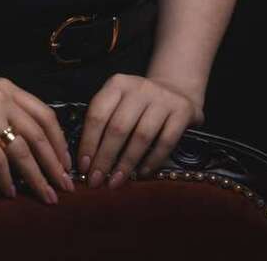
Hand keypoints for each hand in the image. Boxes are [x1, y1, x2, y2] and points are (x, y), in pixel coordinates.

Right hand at [0, 79, 76, 203]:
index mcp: (7, 88)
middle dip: (55, 164)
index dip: (60, 143)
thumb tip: (37, 149)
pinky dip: (7, 179)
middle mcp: (1, 95)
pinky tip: (11, 193)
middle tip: (66, 186)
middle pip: (40, 134)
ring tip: (46, 196)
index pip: (46, 115)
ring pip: (23, 150)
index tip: (67, 165)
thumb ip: (8, 117)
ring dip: (38, 177)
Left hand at [76, 73, 203, 188]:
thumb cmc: (139, 104)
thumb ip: (104, 124)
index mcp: (117, 84)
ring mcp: (163, 98)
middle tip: (96, 181)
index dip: (89, 143)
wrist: (176, 90)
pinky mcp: (182, 111)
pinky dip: (153, 160)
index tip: (84, 167)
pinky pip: (166, 141)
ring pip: (141, 136)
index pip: (97, 114)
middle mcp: (139, 87)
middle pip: (118, 127)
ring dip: (126, 163)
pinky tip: (142, 173)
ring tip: (116, 181)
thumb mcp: (119, 102)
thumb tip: (88, 162)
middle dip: (105, 158)